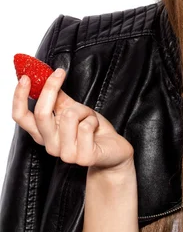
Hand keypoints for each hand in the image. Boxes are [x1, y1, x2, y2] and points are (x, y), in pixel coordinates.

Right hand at [12, 67, 133, 171]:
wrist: (113, 148)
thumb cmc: (92, 129)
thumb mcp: (73, 109)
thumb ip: (58, 98)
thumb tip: (46, 77)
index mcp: (44, 134)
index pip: (21, 117)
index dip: (19, 97)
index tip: (26, 78)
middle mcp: (50, 146)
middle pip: (41, 113)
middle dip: (50, 90)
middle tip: (60, 73)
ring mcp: (66, 154)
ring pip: (68, 116)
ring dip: (84, 110)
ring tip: (89, 117)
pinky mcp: (83, 158)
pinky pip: (85, 127)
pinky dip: (93, 121)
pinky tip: (96, 128)